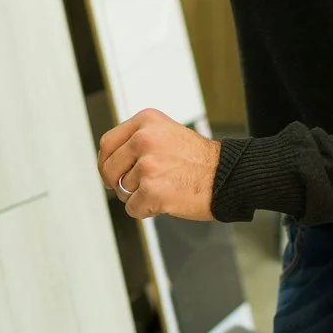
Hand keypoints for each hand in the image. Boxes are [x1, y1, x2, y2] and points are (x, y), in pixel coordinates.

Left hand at [97, 110, 218, 220]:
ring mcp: (147, 165)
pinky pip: (133, 208)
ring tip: (164, 188)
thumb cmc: (200, 160)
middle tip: (136, 188)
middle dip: (118, 184)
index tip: (111, 173)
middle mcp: (144, 139)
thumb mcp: (166, 133)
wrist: (226, 176)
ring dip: (138, 196)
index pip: (107, 143)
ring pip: (122, 191)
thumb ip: (138, 140)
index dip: (106, 163)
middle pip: (109, 169)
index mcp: (146, 121)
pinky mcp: (152, 189)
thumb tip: (109, 161)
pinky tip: (165, 201)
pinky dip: (146, 210)